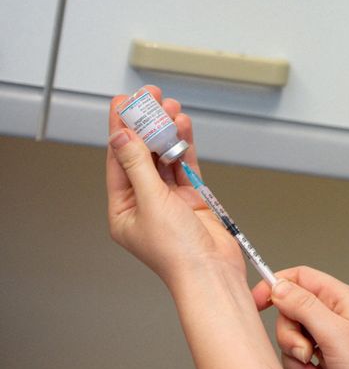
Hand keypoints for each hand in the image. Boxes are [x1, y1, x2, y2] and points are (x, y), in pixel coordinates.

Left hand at [107, 86, 243, 288]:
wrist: (212, 271)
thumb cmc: (177, 253)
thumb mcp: (151, 203)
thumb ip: (137, 166)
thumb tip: (121, 138)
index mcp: (123, 209)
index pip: (117, 159)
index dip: (121, 129)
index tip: (123, 103)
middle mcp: (145, 202)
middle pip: (141, 153)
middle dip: (146, 124)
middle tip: (149, 98)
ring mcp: (170, 199)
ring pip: (164, 156)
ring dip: (167, 131)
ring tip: (169, 107)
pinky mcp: (192, 198)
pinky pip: (185, 164)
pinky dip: (184, 145)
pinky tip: (183, 127)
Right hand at [253, 267, 348, 368]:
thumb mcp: (335, 335)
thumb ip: (305, 307)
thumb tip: (278, 285)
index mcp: (342, 300)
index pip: (301, 278)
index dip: (276, 286)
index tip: (256, 304)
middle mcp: (337, 318)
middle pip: (292, 315)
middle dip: (291, 340)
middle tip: (307, 354)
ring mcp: (332, 344)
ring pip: (295, 346)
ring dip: (299, 368)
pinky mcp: (329, 368)